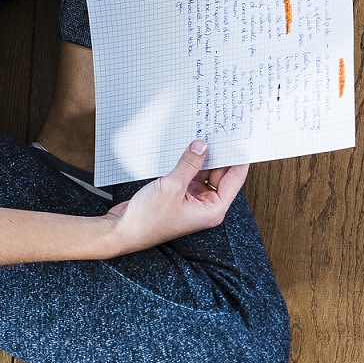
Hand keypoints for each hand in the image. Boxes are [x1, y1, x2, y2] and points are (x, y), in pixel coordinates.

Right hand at [101, 140, 248, 252]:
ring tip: (202, 136)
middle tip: (219, 132)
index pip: (235, 179)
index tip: (240, 139)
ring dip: (202, 158)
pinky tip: (186, 149)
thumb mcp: (172, 186)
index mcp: (213, 209)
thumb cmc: (148, 220)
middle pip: (221, 175)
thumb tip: (202, 146)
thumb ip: (189, 164)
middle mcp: (206, 206)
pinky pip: (190, 176)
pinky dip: (188, 164)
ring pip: (204, 174)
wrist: (123, 230)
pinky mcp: (179, 196)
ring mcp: (192, 201)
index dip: (239, 158)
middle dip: (219, 155)